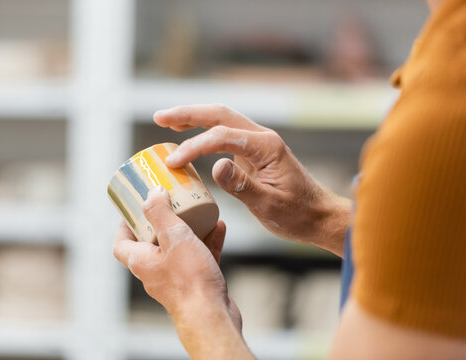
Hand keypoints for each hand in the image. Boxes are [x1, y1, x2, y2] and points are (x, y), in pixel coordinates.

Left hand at [113, 186, 251, 358]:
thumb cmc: (189, 279)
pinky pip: (199, 257)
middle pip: (151, 243)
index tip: (133, 209)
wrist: (212, 317)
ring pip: (178, 249)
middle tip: (169, 204)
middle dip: (160, 222)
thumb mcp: (173, 236)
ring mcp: (176, 279)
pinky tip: (219, 227)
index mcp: (142, 261)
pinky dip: (207, 242)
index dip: (123, 226)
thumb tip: (151, 192)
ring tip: (197, 211)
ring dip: (187, 230)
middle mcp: (155, 271)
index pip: (121, 244)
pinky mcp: (196, 283)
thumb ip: (160, 212)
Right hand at [154, 104, 350, 255]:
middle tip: (159, 118)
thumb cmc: (296, 213)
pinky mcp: (253, 153)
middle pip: (220, 114)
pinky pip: (224, 135)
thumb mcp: (268, 204)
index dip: (194, 146)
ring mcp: (257, 144)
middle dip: (188, 114)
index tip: (173, 161)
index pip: (222, 136)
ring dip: (194, 118)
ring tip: (166, 121)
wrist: (317, 215)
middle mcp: (261, 138)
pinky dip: (203, 133)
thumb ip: (241, 185)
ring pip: (221, 120)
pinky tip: (189, 138)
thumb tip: (215, 165)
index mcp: (266, 147)